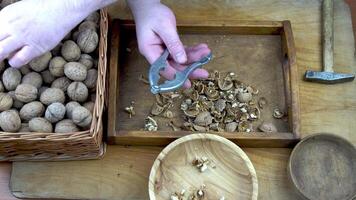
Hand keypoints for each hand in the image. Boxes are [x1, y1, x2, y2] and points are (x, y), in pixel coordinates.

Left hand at [0, 0, 114, 67]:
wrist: (62, 8)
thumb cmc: (44, 8)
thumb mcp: (20, 10)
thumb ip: (9, 21)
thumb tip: (4, 35)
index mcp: (5, 15)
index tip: (2, 42)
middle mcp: (10, 26)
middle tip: (2, 52)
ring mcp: (22, 37)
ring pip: (0, 52)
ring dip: (1, 56)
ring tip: (8, 56)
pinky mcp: (35, 47)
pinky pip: (17, 60)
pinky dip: (15, 62)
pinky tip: (19, 58)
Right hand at [128, 1, 209, 87]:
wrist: (148, 6)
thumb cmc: (153, 14)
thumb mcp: (165, 27)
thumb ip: (173, 44)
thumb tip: (182, 60)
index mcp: (150, 52)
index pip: (163, 69)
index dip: (176, 77)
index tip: (188, 83)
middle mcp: (156, 54)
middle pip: (173, 67)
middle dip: (190, 69)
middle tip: (204, 73)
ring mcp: (162, 51)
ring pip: (180, 60)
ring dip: (194, 58)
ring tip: (206, 53)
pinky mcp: (169, 47)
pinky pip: (181, 52)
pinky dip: (192, 51)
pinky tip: (202, 48)